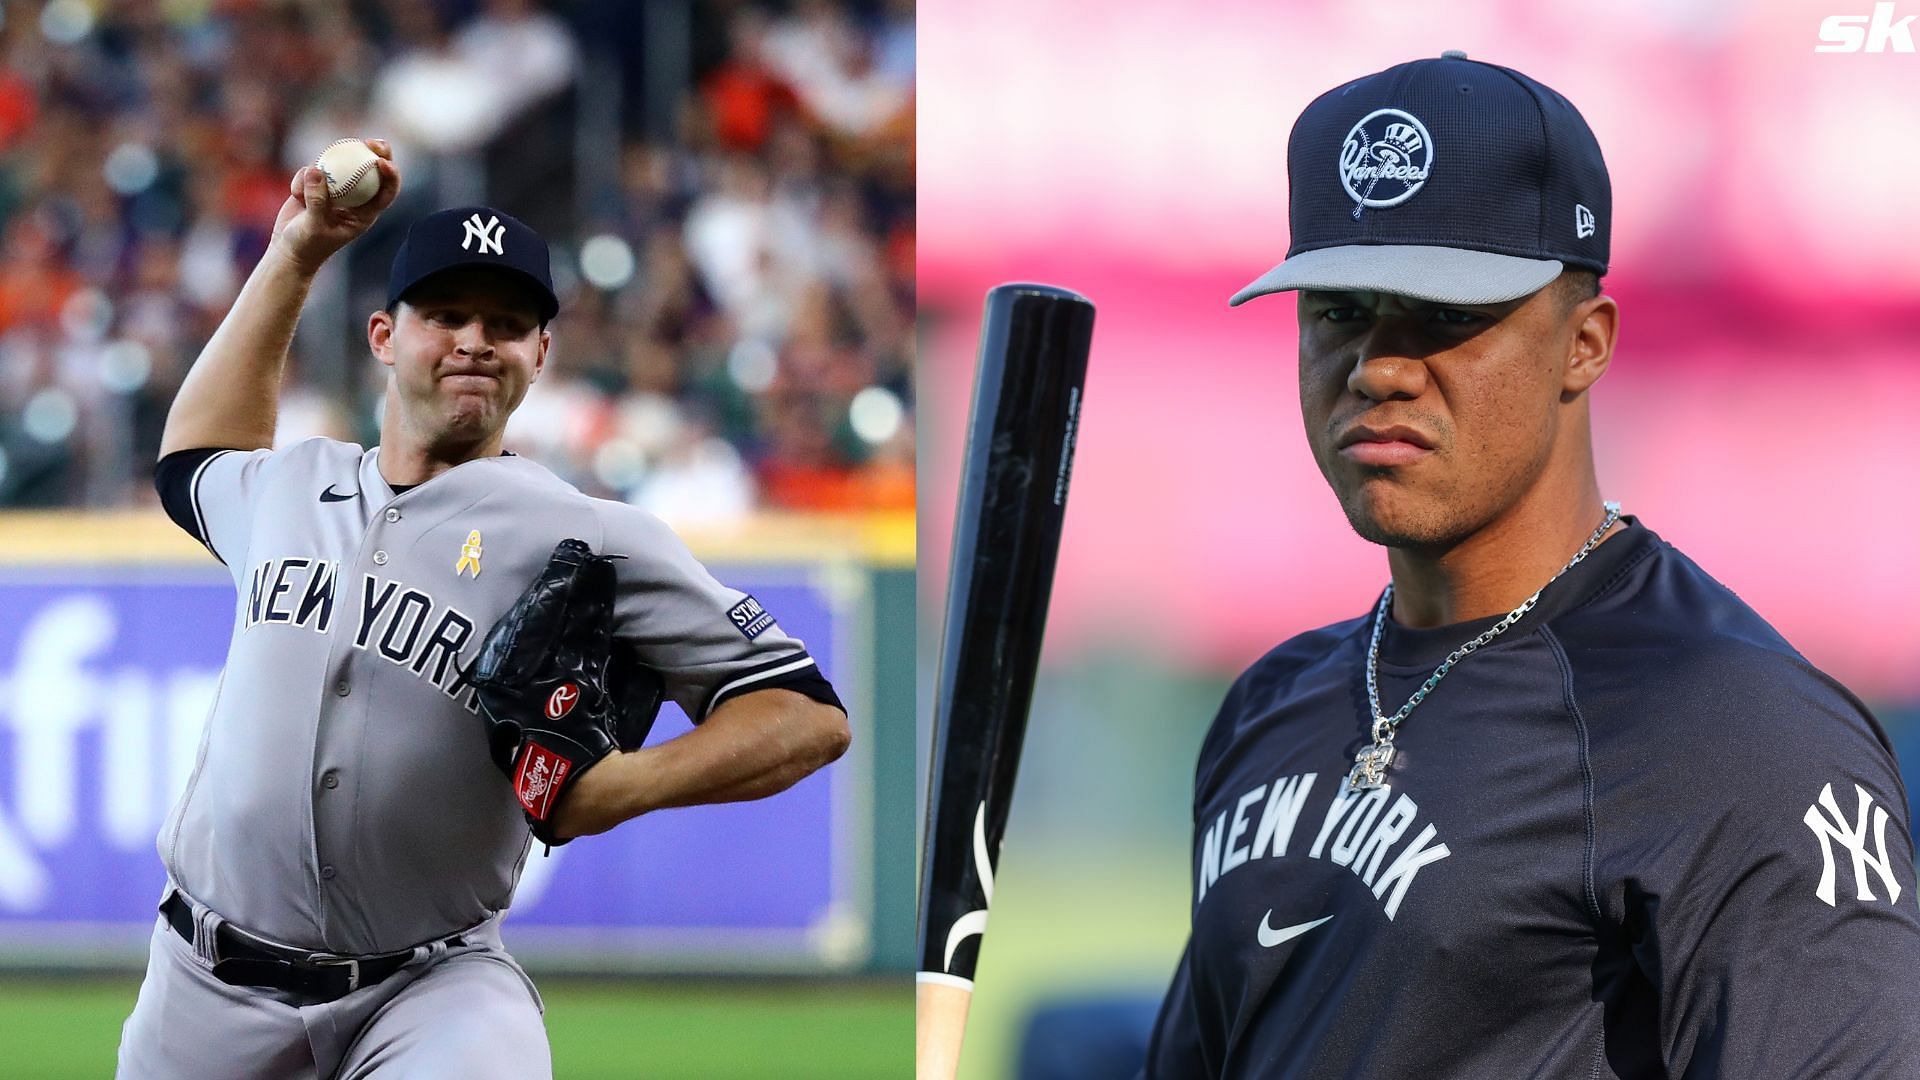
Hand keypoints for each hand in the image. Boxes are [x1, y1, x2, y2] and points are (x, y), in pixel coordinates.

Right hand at [270, 138, 401, 274]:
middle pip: (371, 171)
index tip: (382, 161)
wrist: (287, 249)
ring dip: (332, 160)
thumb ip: (317, 199)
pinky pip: (312, 170)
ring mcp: (335, 190)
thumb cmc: (307, 245)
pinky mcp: (315, 184)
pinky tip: (295, 196)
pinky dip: (302, 178)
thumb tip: (316, 169)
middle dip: (376, 153)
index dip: (391, 176)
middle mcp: (354, 199)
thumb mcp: (313, 225)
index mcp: (364, 214)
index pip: (385, 193)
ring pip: (340, 165)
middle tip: (371, 142)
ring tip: (319, 167)